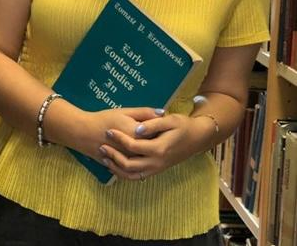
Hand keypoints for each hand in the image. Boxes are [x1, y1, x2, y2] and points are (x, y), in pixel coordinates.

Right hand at [52, 105, 164, 165]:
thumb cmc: (104, 119)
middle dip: (158, 143)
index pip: (158, 134)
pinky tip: (143, 158)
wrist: (83, 132)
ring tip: (152, 147)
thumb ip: (144, 113)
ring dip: (151, 157)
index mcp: (137, 135)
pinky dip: (141, 166)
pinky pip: (134, 171)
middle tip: (161, 135)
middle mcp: (134, 151)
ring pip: (146, 163)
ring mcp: (127, 161)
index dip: (163, 130)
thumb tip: (163, 112)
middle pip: (153, 149)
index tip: (165, 125)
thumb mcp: (124, 112)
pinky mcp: (122, 167)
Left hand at [97, 113, 215, 180]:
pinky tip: (115, 166)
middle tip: (101, 146)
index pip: (133, 146)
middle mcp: (157, 162)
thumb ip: (152, 123)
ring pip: (132, 175)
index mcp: (159, 148)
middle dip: (113, 156)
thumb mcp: (170, 120)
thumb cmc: (183, 125)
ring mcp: (157, 168)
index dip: (119, 139)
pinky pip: (137, 177)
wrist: (197, 138)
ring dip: (117, 168)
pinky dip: (125, 174)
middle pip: (129, 164)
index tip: (108, 131)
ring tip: (104, 158)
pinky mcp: (156, 170)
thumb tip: (137, 129)